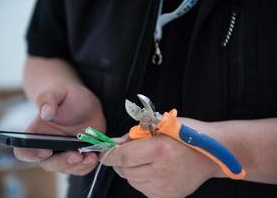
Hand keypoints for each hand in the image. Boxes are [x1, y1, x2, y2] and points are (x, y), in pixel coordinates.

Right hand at [14, 83, 105, 174]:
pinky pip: (82, 168)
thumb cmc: (67, 96)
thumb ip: (48, 99)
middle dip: (62, 162)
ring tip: (90, 156)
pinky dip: (89, 165)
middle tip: (76, 155)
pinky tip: (95, 155)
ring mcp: (64, 153)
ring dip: (78, 166)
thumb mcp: (58, 92)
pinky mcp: (80, 156)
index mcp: (36, 134)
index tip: (46, 150)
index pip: (24, 151)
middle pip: (48, 164)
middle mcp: (48, 147)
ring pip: (67, 169)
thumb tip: (45, 113)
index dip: (31, 154)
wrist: (85, 103)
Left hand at [102, 131, 218, 197]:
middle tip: (132, 151)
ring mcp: (164, 188)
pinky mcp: (167, 197)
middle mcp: (161, 172)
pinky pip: (142, 188)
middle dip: (122, 160)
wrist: (212, 154)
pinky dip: (142, 179)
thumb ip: (133, 136)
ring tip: (148, 159)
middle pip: (124, 170)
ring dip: (132, 169)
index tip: (105, 153)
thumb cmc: (188, 135)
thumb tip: (112, 144)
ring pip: (131, 180)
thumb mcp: (160, 126)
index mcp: (160, 150)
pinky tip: (155, 169)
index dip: (110, 155)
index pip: (122, 156)